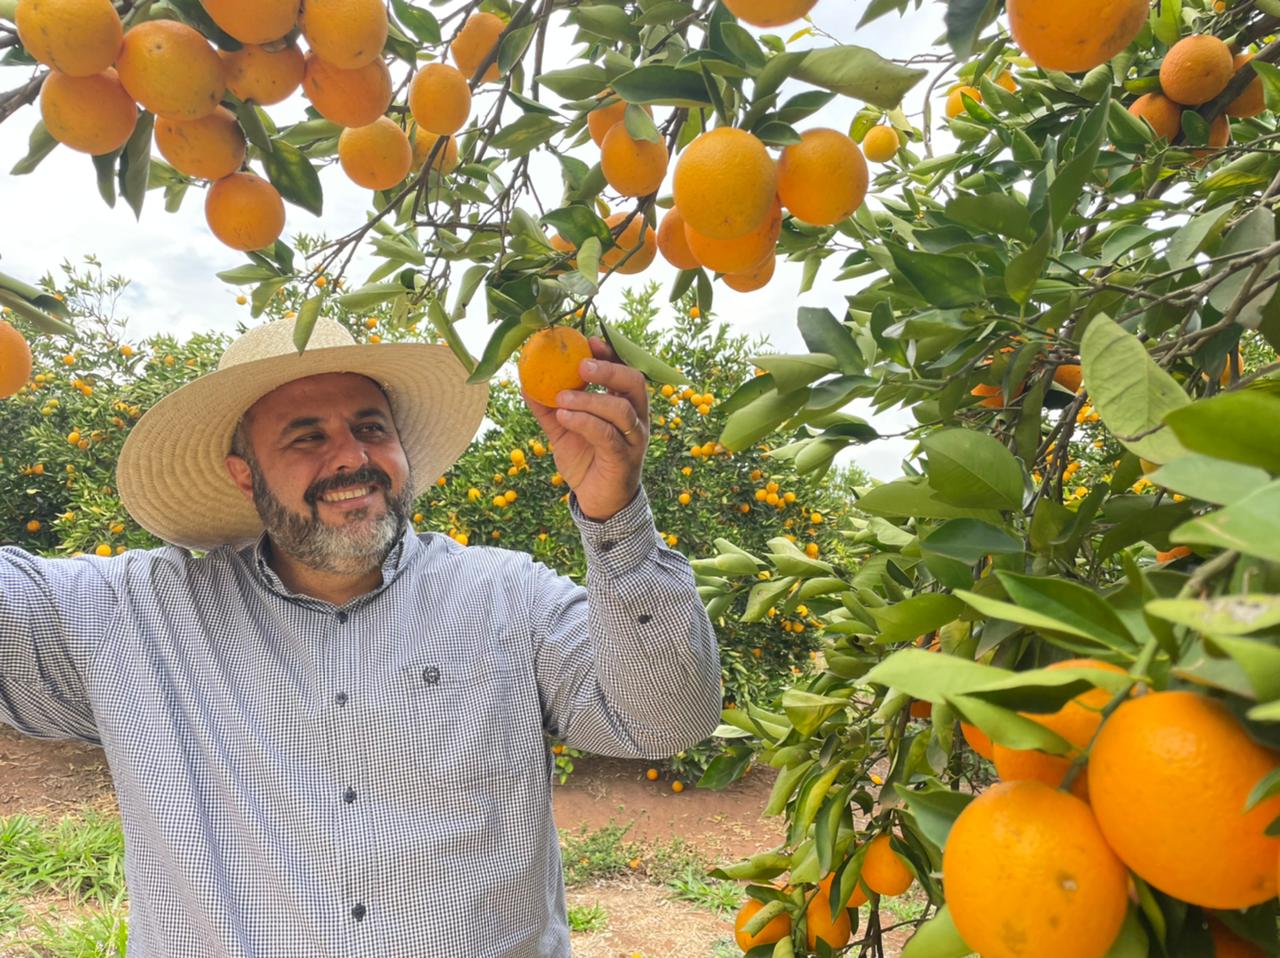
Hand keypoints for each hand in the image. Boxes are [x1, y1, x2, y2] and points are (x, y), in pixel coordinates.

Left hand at [523, 336, 647, 520]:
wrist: (597, 501)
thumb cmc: (585, 460)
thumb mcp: (562, 430)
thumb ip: (547, 406)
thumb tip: (524, 380)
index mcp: (625, 404)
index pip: (625, 370)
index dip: (610, 354)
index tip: (587, 341)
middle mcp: (636, 418)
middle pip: (634, 383)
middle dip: (608, 369)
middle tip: (579, 365)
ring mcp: (633, 439)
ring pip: (620, 410)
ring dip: (589, 399)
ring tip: (560, 398)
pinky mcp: (624, 460)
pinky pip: (608, 436)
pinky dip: (585, 422)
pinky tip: (565, 416)